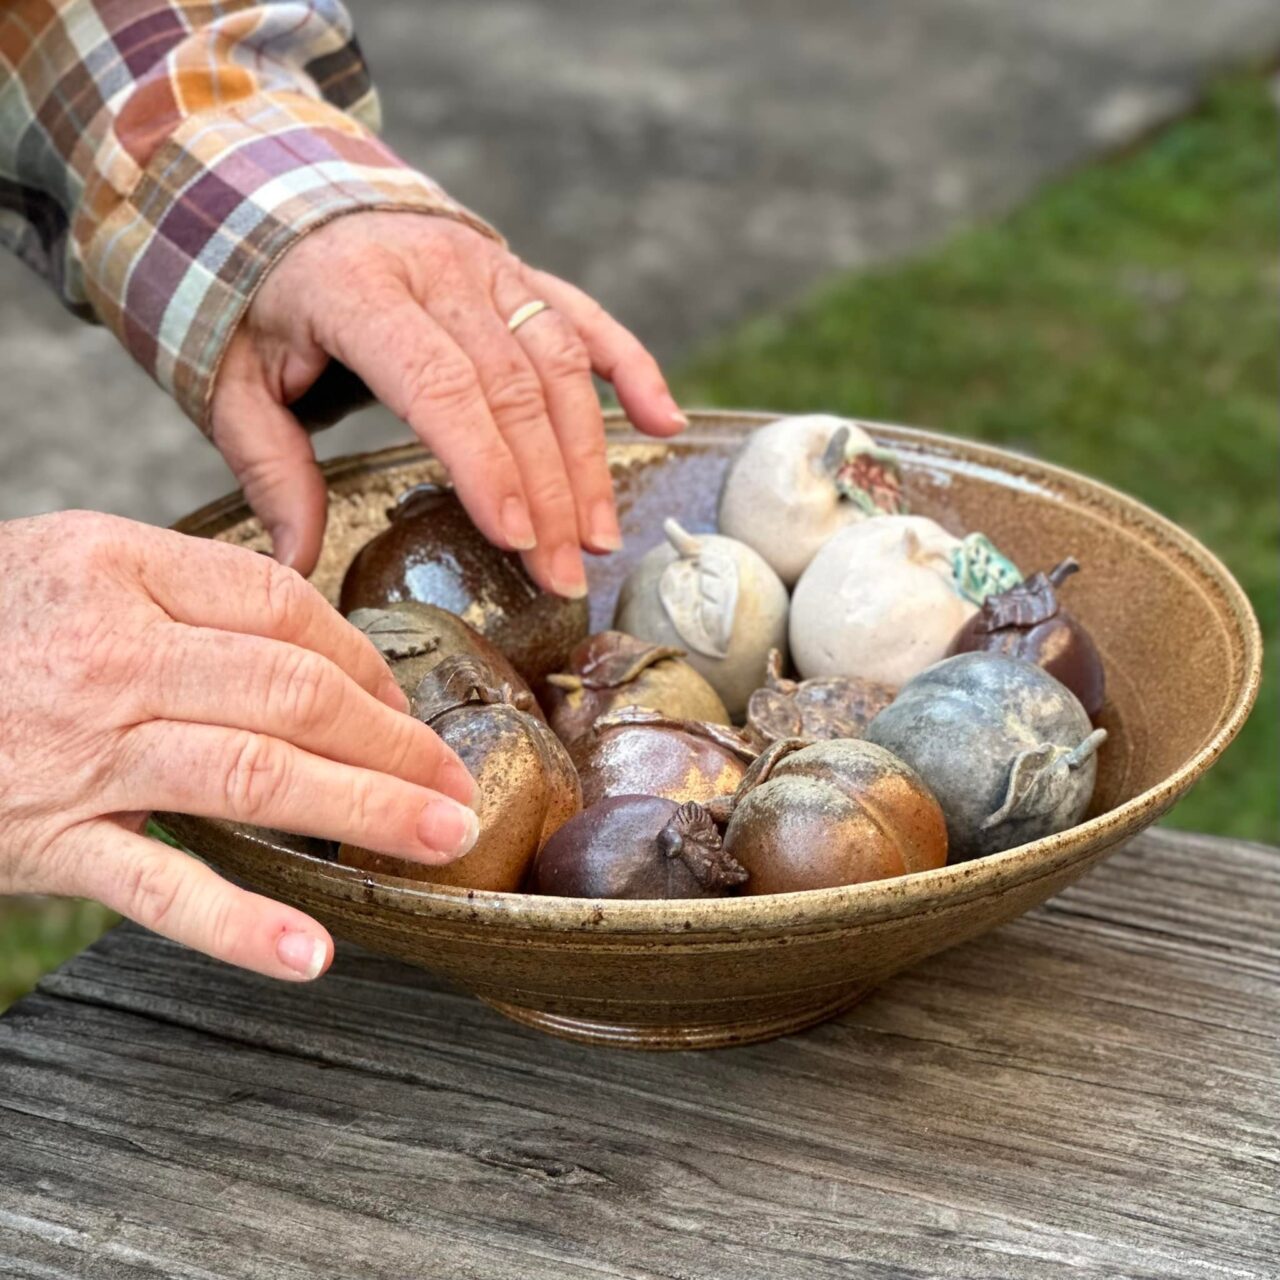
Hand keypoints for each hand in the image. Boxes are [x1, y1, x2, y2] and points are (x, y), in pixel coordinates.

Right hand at [0, 512, 480, 980]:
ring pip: (254, 776)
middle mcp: (109, 652)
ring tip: (437, 840)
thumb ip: (182, 592)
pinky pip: (158, 885)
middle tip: (454, 782)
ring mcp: (78, 750)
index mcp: (118, 568)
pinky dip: (239, 923)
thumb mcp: (68, 565)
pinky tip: (309, 951)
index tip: (406, 705)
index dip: (366, 661)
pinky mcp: (44, 839)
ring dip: (363, 811)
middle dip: (395, 741)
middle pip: (293, 693)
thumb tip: (309, 641)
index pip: (285, 610)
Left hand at [211, 212, 685, 594]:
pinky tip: (665, 423)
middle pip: (516, 387)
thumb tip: (296, 564)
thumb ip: (269, 468)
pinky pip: (588, 318)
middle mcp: (437, 269)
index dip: (488, 465)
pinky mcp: (516, 272)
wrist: (275, 190)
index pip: (442, 385)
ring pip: (562, 363)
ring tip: (601, 538)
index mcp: (359, 290)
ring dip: (590, 455)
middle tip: (564, 576)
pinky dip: (632, 369)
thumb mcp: (233, 379)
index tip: (517, 539)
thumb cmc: (249, 297)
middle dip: (550, 490)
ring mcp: (487, 266)